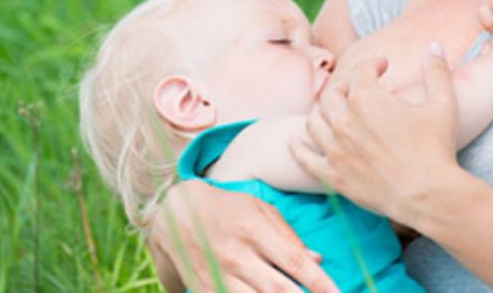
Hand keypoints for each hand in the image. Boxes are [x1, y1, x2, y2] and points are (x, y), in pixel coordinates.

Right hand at [148, 179, 338, 292]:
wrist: (174, 212)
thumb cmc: (225, 207)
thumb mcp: (257, 209)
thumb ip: (288, 235)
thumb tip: (317, 259)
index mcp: (254, 231)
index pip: (293, 260)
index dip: (319, 281)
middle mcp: (237, 255)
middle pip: (277, 289)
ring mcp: (219, 275)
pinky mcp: (204, 289)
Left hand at [292, 50, 459, 223]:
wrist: (428, 194)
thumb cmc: (436, 148)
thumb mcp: (442, 104)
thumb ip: (436, 71)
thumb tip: (434, 45)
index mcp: (367, 99)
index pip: (361, 71)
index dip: (373, 63)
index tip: (383, 66)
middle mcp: (344, 121)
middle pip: (332, 94)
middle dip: (346, 87)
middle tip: (358, 89)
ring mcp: (335, 149)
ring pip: (314, 121)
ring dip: (323, 112)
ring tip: (333, 111)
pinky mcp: (333, 175)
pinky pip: (305, 157)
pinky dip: (297, 147)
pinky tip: (293, 140)